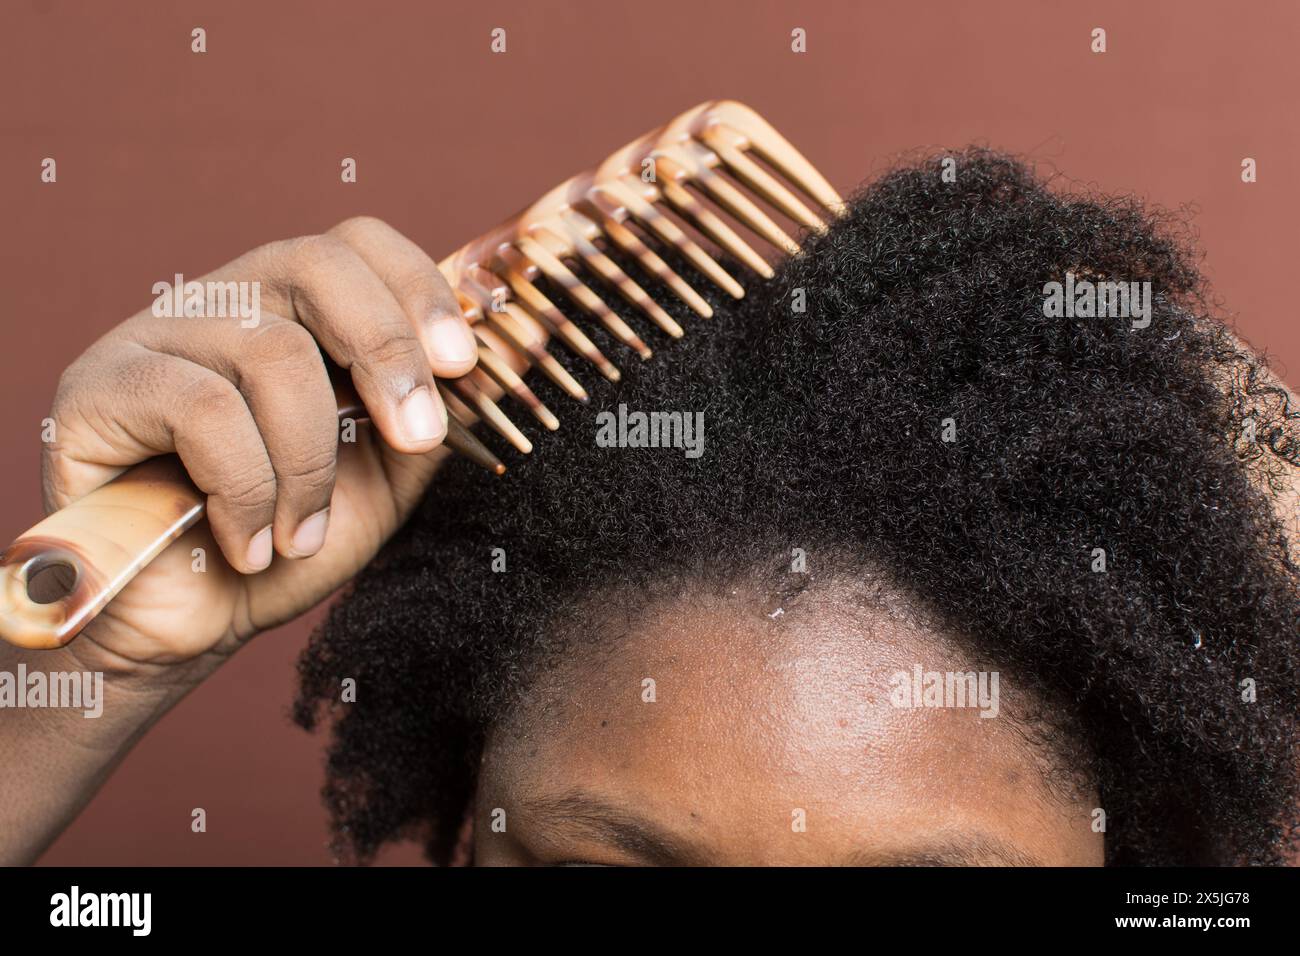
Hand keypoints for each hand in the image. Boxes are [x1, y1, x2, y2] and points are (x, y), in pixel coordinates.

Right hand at [42, 216, 480, 678]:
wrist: (193, 626)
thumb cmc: (286, 544)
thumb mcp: (383, 478)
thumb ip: (427, 416)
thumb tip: (486, 368)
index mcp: (292, 314)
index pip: (358, 244)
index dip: (419, 289)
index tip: (463, 365)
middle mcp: (222, 304)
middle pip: (316, 263)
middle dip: (387, 351)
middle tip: (416, 438)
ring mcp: (154, 336)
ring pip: (271, 352)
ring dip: (309, 463)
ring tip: (299, 533)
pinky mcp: (98, 388)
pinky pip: (203, 409)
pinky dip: (246, 490)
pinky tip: (249, 545)